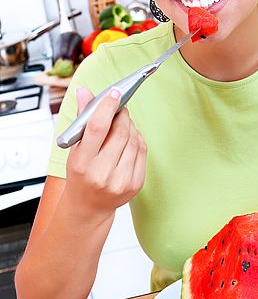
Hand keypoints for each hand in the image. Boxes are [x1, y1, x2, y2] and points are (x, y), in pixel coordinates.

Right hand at [63, 86, 146, 220]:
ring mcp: (121, 181)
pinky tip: (130, 138)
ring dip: (130, 126)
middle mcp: (102, 174)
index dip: (107, 107)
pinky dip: (137, 139)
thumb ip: (82, 119)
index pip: (97, 128)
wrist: (88, 207)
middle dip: (122, 115)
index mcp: (82, 163)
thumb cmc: (80, 175)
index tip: (114, 93)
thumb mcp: (75, 149)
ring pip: (134, 140)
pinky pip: (142, 152)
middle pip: (120, 133)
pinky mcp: (136, 184)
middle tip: (119, 107)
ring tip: (122, 123)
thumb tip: (84, 91)